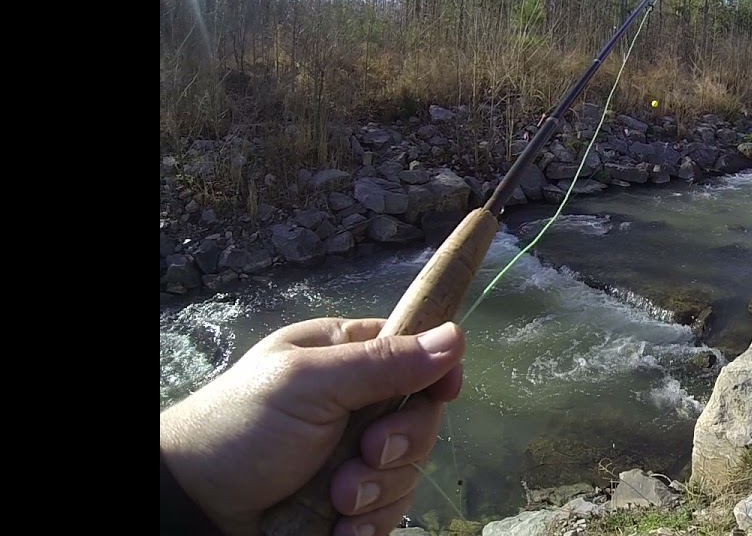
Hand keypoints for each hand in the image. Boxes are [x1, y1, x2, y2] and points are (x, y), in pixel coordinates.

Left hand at [160, 318, 465, 535]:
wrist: (193, 507)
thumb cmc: (241, 429)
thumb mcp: (308, 384)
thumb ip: (383, 363)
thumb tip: (456, 336)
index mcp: (346, 357)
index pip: (418, 353)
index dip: (438, 373)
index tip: (443, 393)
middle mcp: (357, 404)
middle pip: (422, 418)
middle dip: (400, 446)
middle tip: (364, 456)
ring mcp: (354, 457)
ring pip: (408, 471)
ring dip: (378, 492)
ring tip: (334, 501)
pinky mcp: (349, 504)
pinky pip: (388, 512)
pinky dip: (368, 524)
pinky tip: (338, 528)